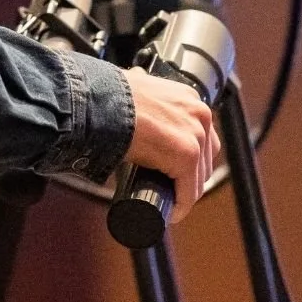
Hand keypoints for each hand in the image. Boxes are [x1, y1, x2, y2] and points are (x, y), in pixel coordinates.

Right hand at [122, 68, 219, 223]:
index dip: (190, 157)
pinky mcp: (186, 155)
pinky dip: (180, 205)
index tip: (176, 170)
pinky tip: (171, 212)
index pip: (200, 135)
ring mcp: (195, 134)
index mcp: (188, 97)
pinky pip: (188, 191)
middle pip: (204, 157)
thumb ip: (144, 93)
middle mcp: (198, 113)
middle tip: (170, 188)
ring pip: (197, 177)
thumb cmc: (109, 98)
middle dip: (189, 177)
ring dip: (184, 192)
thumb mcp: (137, 88)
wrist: (98, 104)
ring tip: (167, 201)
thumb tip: (136, 92)